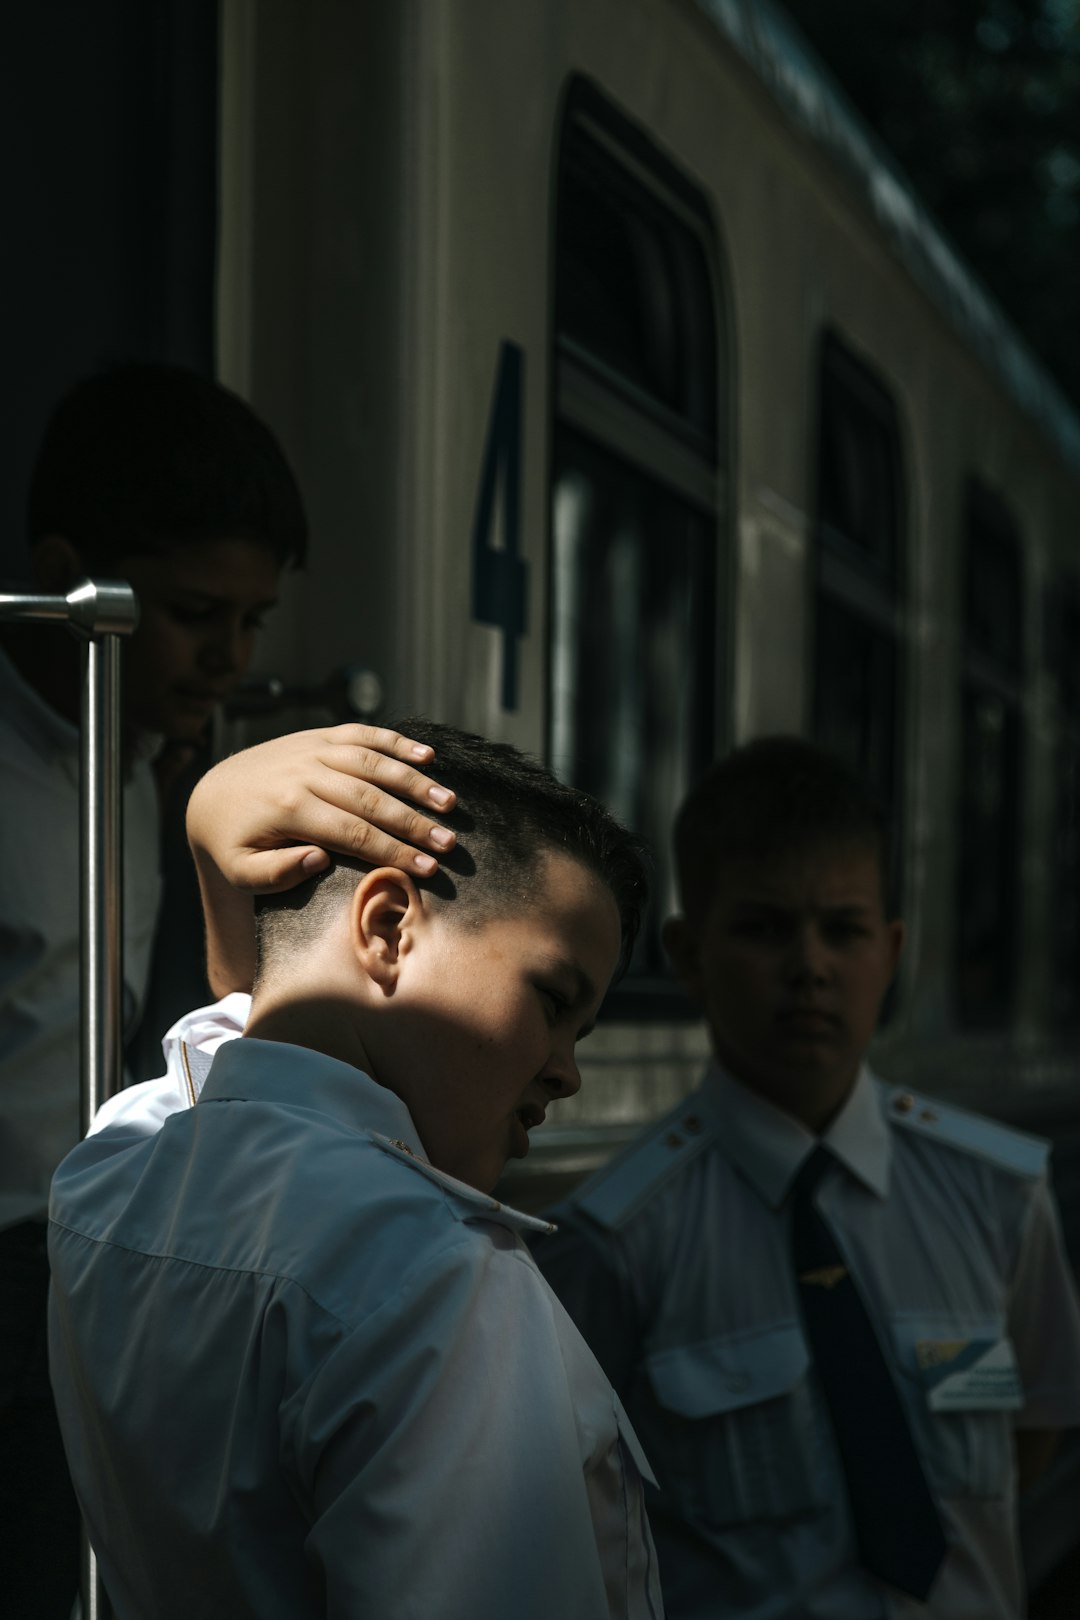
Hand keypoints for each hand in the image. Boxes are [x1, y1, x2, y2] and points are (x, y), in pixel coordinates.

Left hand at [187, 723, 456, 892]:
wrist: (211, 795)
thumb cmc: (231, 843)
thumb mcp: (239, 871)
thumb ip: (276, 873)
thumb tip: (321, 859)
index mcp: (289, 808)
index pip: (354, 833)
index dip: (394, 851)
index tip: (428, 869)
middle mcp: (305, 772)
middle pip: (371, 799)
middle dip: (414, 822)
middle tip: (450, 842)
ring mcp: (313, 749)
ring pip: (373, 763)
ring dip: (415, 782)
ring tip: (449, 802)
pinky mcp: (317, 736)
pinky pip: (362, 734)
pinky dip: (396, 742)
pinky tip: (428, 754)